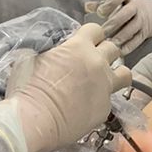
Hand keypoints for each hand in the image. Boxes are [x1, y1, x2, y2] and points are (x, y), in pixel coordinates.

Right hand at [4, 23, 131, 151]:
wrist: (34, 122)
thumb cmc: (27, 89)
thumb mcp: (29, 60)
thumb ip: (45, 52)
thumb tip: (47, 54)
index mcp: (79, 47)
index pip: (96, 29)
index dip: (90, 36)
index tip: (84, 43)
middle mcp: (97, 63)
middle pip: (113, 49)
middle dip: (104, 53)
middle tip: (91, 62)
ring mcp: (105, 87)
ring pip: (125, 74)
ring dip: (116, 74)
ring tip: (103, 81)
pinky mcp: (105, 108)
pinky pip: (109, 99)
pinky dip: (100, 100)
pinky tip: (86, 107)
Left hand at [85, 0, 151, 55]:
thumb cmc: (130, 6)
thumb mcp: (119, 1)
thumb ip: (102, 4)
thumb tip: (87, 6)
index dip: (110, 3)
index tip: (100, 11)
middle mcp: (136, 6)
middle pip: (126, 13)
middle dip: (114, 22)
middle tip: (103, 31)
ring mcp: (142, 19)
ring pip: (132, 28)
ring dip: (121, 36)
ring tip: (110, 43)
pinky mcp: (145, 32)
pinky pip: (137, 40)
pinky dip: (128, 46)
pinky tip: (119, 51)